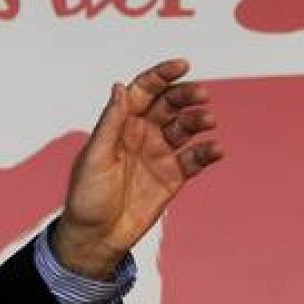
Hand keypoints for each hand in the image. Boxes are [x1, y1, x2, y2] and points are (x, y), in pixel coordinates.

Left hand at [53, 59, 223, 279]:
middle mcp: (142, 134)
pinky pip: (195, 158)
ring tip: (208, 121)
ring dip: (199, 120)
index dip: (161, 75)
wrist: (95, 238)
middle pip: (170, 104)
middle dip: (186, 95)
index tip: (181, 65)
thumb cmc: (87, 197)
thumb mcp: (94, 158)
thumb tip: (120, 87)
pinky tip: (216, 149)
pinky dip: (207, 151)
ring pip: (186, 127)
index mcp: (120, 125)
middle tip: (201, 95)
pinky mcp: (173, 176)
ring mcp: (159, 154)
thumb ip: (110, 123)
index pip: (144, 91)